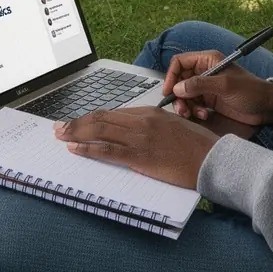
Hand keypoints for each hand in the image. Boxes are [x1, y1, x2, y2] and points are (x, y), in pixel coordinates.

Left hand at [54, 106, 217, 189]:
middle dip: (77, 123)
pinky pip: (107, 151)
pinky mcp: (140, 156)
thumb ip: (152, 126)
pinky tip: (75, 148)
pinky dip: (88, 149)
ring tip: (60, 135)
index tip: (78, 121)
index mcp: (149, 112)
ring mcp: (139, 138)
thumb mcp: (173, 127)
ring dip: (76, 133)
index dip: (92, 117)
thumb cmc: (197, 146)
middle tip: (60, 126)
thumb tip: (134, 132)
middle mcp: (141, 121)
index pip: (112, 113)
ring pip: (99, 131)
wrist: (213, 158)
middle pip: (101, 119)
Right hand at [162, 50, 272, 126]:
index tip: (169, 91)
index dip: (171, 76)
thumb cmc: (251, 91)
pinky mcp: (208, 100)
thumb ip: (200, 85)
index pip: (180, 62)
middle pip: (179, 80)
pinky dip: (194, 111)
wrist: (267, 108)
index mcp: (207, 61)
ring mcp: (206, 87)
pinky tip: (204, 115)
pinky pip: (192, 104)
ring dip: (185, 105)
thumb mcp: (225, 86)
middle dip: (178, 95)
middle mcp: (204, 72)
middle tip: (182, 109)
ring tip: (192, 114)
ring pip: (184, 94)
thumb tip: (178, 88)